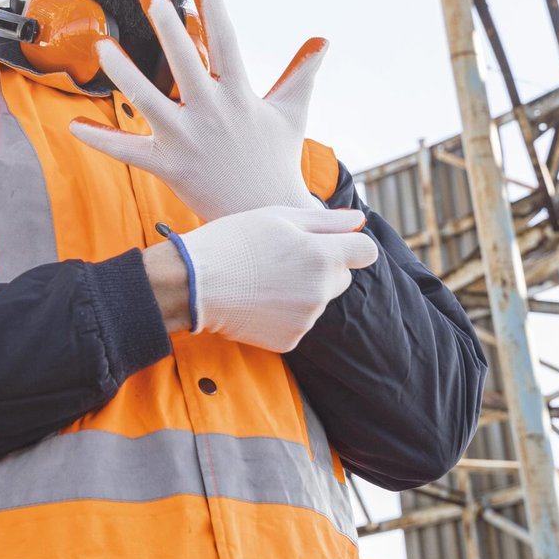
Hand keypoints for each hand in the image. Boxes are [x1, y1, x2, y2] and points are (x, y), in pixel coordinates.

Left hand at [69, 0, 327, 218]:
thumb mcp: (292, 113)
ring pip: (149, 101)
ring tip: (102, 45)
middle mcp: (212, 114)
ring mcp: (187, 141)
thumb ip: (301, 73)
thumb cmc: (277, 159)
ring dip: (124, 73)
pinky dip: (102, 140)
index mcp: (240, 96)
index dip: (216, 10)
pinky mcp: (168, 166)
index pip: (228, 44)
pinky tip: (75, 125)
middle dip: (169, 29)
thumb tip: (323, 39)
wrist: (266, 214)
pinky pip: (129, 151)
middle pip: (186, 64)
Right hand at [174, 206, 378, 352]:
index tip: (330, 242)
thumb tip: (360, 221)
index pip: (366, 252)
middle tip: (284, 257)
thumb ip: (327, 221)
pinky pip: (299, 322)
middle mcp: (320, 292)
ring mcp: (306, 320)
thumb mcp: (279, 217)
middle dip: (323, 267)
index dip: (350, 244)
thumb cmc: (234, 241)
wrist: (192, 285)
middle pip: (341, 278)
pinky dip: (284, 313)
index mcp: (322, 258)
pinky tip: (257, 299)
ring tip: (263, 278)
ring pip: (317, 300)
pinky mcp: (289, 341)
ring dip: (301, 290)